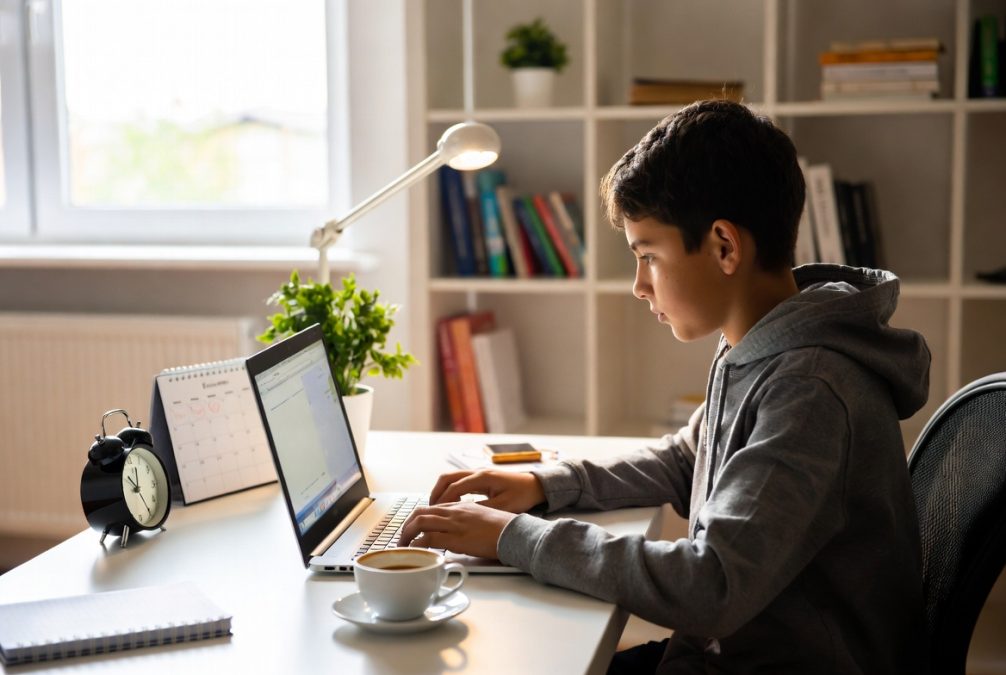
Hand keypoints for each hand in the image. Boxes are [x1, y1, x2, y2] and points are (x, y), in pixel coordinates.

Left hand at [399, 501, 516, 558]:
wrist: (515, 532)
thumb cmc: (504, 528)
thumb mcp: (484, 517)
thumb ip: (468, 521)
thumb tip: (460, 533)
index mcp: (462, 506)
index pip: (433, 508)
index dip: (419, 518)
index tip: (414, 528)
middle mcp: (455, 511)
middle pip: (421, 512)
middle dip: (408, 525)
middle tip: (403, 538)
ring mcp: (454, 524)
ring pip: (421, 522)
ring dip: (407, 534)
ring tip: (403, 546)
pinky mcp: (456, 538)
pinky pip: (429, 538)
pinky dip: (418, 545)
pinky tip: (416, 552)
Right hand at [429, 470, 545, 513]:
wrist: (535, 486)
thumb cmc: (522, 495)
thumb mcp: (504, 506)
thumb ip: (483, 509)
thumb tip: (463, 516)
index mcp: (482, 478)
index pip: (454, 487)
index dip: (442, 501)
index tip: (434, 513)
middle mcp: (477, 472)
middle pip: (447, 478)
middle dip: (435, 493)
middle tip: (428, 510)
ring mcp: (478, 474)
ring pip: (451, 478)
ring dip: (441, 491)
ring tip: (435, 508)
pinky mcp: (480, 478)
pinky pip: (459, 482)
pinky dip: (449, 491)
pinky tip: (449, 504)